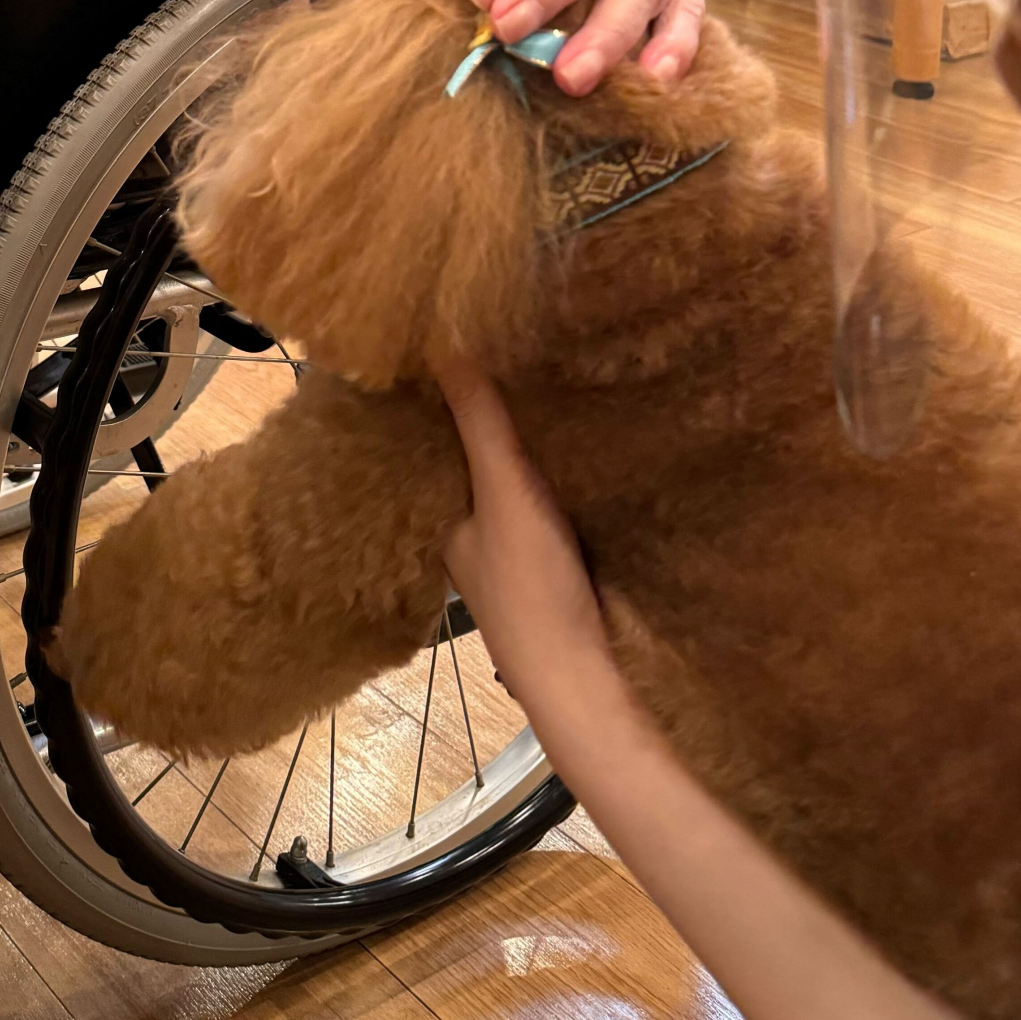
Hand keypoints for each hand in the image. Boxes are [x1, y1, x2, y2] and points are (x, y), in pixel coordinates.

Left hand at [438, 356, 615, 719]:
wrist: (586, 675)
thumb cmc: (529, 586)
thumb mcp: (502, 491)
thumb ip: (479, 422)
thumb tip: (438, 344)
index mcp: (444, 522)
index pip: (434, 448)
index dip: (442, 403)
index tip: (453, 345)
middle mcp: (473, 537)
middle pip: (477, 464)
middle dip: (487, 419)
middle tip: (508, 347)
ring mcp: (516, 554)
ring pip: (514, 485)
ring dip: (526, 446)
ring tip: (543, 376)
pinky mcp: (559, 564)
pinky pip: (552, 503)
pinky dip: (557, 475)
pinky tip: (580, 440)